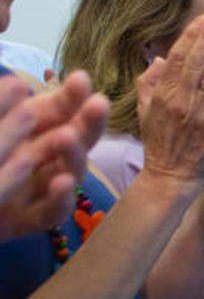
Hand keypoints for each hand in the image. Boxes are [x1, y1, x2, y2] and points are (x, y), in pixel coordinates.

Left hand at [0, 71, 110, 240]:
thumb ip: (4, 108)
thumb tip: (18, 84)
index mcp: (35, 132)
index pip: (62, 111)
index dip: (73, 96)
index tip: (80, 78)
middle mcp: (46, 159)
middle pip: (77, 140)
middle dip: (89, 121)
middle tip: (98, 104)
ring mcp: (41, 190)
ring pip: (70, 173)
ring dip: (74, 155)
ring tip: (67, 137)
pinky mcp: (30, 219)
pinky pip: (51, 212)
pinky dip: (60, 198)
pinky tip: (62, 182)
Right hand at [137, 10, 203, 187]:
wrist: (171, 177)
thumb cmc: (160, 143)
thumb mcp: (145, 111)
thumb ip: (149, 83)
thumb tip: (159, 59)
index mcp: (162, 94)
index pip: (178, 57)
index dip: (192, 35)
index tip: (203, 19)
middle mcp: (179, 100)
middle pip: (195, 61)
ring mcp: (198, 113)